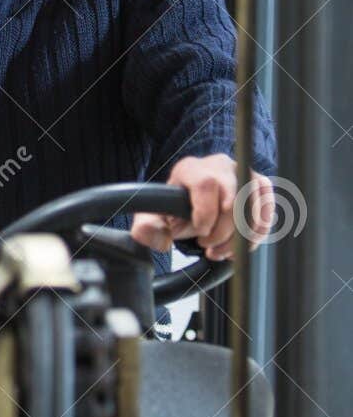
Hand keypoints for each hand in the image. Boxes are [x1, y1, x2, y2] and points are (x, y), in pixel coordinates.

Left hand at [129, 154, 274, 261]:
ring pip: (256, 203)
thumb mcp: (154, 218)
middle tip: (208, 246)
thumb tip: (152, 236)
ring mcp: (242, 173)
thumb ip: (147, 228)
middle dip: (224, 231)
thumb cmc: (174, 209)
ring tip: (222, 250)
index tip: (199, 233)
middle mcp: (220, 166)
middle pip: (234, 196)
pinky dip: (257, 233)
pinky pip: (268, 208)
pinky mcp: (260, 186)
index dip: (206, 214)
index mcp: (191, 169)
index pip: (206, 184)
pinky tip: (240, 247)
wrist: (191, 202)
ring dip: (243, 236)